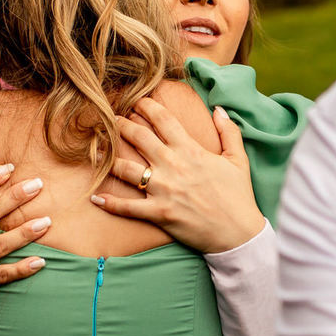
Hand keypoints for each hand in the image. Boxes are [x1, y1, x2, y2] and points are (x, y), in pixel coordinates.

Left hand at [90, 101, 264, 253]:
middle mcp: (173, 165)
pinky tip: (95, 197)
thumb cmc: (239, 196)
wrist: (238, 233)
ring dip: (108, 157)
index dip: (147, 106)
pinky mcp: (158, 213)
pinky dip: (110, 203)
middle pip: (139, 137)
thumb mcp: (238, 160)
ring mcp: (163, 190)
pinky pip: (127, 207)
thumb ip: (229, 132)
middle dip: (122, 125)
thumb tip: (218, 110)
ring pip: (126, 168)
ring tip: (96, 150)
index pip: (163, 120)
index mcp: (191, 150)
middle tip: (111, 119)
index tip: (137, 102)